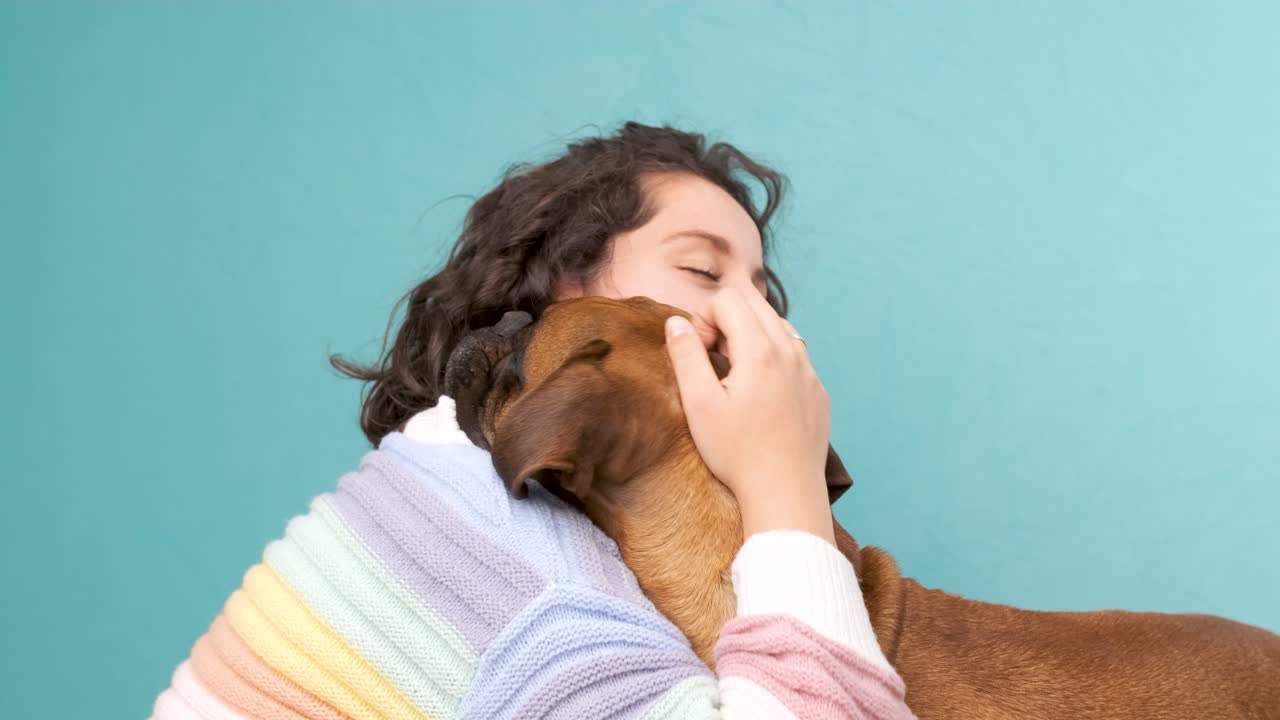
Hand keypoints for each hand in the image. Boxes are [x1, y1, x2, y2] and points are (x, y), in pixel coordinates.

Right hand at [664, 287, 834, 544]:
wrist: (785, 493)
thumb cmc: (737, 452)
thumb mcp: (699, 404)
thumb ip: (685, 355)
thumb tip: (676, 322)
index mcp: (760, 349)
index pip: (729, 299)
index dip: (704, 318)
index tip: (698, 352)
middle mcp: (791, 351)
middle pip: (756, 304)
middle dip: (727, 319)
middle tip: (713, 359)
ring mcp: (809, 371)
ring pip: (778, 326)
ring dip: (751, 335)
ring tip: (734, 375)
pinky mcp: (818, 391)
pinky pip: (795, 354)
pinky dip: (773, 356)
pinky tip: (760, 393)